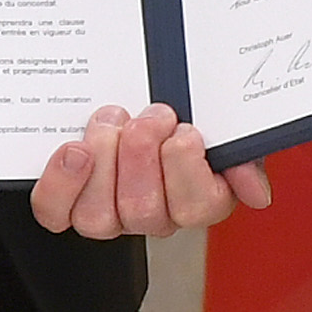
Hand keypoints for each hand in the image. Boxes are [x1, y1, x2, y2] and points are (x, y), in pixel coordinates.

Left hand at [29, 102, 273, 236]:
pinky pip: (55, 212)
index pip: (196, 209)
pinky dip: (60, 182)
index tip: (184, 130)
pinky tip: (73, 150)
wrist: (137, 94)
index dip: (185, 167)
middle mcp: (154, 215)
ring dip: (103, 158)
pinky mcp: (68, 202)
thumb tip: (256, 194)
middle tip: (147, 116)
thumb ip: (243, 154)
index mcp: (200, 198)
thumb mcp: (224, 126)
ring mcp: (109, 213)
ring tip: (111, 121)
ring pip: (98, 217)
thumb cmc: (183, 113)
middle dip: (142, 152)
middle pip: (144, 211)